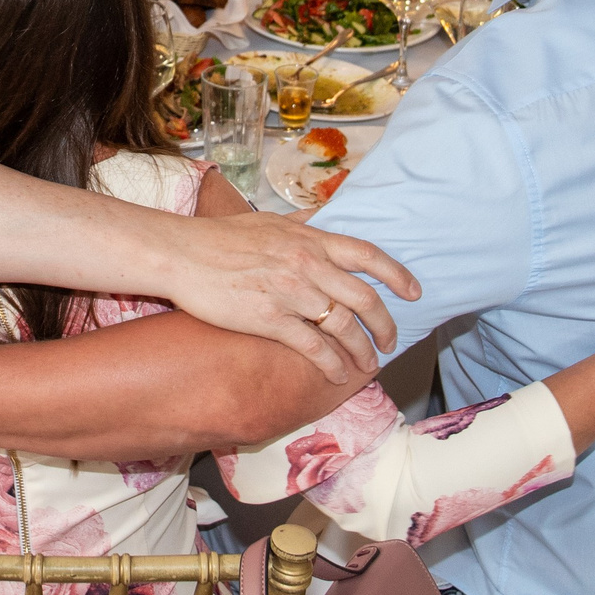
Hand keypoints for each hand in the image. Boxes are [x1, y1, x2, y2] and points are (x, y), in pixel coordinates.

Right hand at [155, 213, 417, 380]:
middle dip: (385, 324)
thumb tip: (317, 219)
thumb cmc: (219, 237)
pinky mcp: (269, 319)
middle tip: (391, 342)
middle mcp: (307, 264)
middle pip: (363, 298)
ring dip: (361, 351)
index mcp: (309, 239)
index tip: (413, 292)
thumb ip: (298, 225)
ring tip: (367, 365)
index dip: (396, 275)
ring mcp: (290, 292)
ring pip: (343, 326)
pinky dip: (330, 364)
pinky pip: (312, 347)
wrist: (181, 254)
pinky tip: (336, 374)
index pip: (367, 255)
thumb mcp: (266, 221)